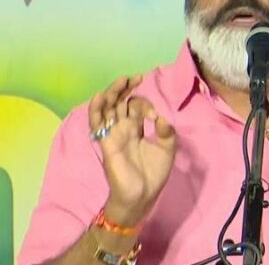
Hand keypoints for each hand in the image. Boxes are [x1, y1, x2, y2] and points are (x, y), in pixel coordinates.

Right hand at [88, 75, 175, 226]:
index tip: (155, 116)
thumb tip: (161, 118)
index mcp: (137, 128)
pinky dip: (97, 109)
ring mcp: (113, 134)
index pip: (136, 106)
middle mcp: (123, 128)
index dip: (145, 104)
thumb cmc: (154, 173)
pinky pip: (97, 123)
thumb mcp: (167, 149)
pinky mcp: (106, 142)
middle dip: (126, 88)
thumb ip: (166, 132)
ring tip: (121, 81)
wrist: (142, 195)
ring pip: (107, 108)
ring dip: (112, 93)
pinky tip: (100, 97)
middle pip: (120, 102)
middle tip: (136, 78)